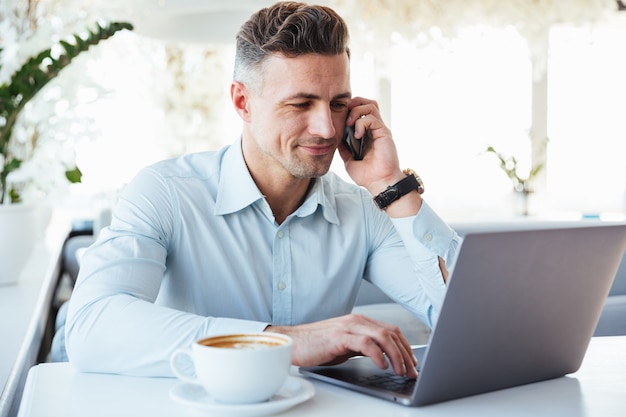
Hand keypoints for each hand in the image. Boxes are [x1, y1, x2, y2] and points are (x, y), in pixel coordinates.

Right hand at [267, 314, 417, 378]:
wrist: (291, 343)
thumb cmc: (316, 346)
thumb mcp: (346, 346)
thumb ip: (364, 347)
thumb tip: (384, 358)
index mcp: (359, 322)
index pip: (391, 331)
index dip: (406, 347)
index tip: (413, 363)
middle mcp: (356, 321)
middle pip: (391, 333)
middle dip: (406, 354)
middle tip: (412, 372)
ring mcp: (348, 327)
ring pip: (383, 336)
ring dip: (396, 355)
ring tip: (401, 371)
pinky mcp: (339, 337)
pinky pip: (365, 343)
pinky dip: (378, 354)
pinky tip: (382, 365)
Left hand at [338, 96, 422, 216]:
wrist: (379, 184)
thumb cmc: (367, 176)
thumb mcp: (349, 160)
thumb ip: (344, 148)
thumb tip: (335, 139)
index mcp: (366, 134)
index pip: (359, 112)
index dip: (348, 111)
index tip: (338, 119)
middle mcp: (374, 129)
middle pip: (366, 103)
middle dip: (354, 104)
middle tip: (344, 116)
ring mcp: (379, 130)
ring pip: (370, 106)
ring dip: (356, 111)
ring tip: (349, 124)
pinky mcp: (384, 133)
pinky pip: (371, 118)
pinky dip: (361, 123)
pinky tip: (357, 135)